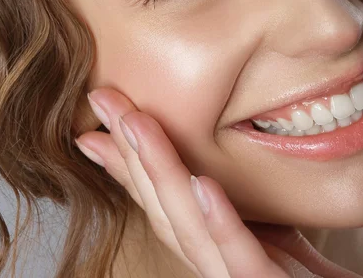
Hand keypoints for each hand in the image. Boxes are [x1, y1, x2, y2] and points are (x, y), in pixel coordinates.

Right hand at [75, 87, 362, 277]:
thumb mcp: (266, 233)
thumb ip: (232, 210)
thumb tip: (201, 172)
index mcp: (212, 247)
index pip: (161, 201)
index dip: (125, 163)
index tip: (96, 124)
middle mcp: (215, 266)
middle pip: (164, 208)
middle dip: (129, 152)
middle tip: (103, 101)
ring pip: (189, 228)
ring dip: (162, 172)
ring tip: (137, 124)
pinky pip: (242, 256)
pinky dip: (219, 220)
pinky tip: (202, 183)